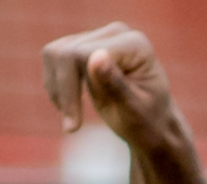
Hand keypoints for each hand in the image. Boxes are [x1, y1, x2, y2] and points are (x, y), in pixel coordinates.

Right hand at [41, 22, 176, 150]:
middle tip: (71, 126)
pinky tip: (70, 106)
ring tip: (71, 118)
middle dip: (63, 91)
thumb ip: (116, 85)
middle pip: (65, 53)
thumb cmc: (148, 122)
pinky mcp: (85, 45)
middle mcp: (116, 33)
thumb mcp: (134, 111)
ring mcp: (99, 36)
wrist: (152, 125)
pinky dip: (55, 84)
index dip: (70, 88)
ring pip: (54, 53)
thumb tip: (96, 56)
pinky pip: (54, 57)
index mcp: (134, 45)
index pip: (82, 55)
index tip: (73, 124)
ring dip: (56, 88)